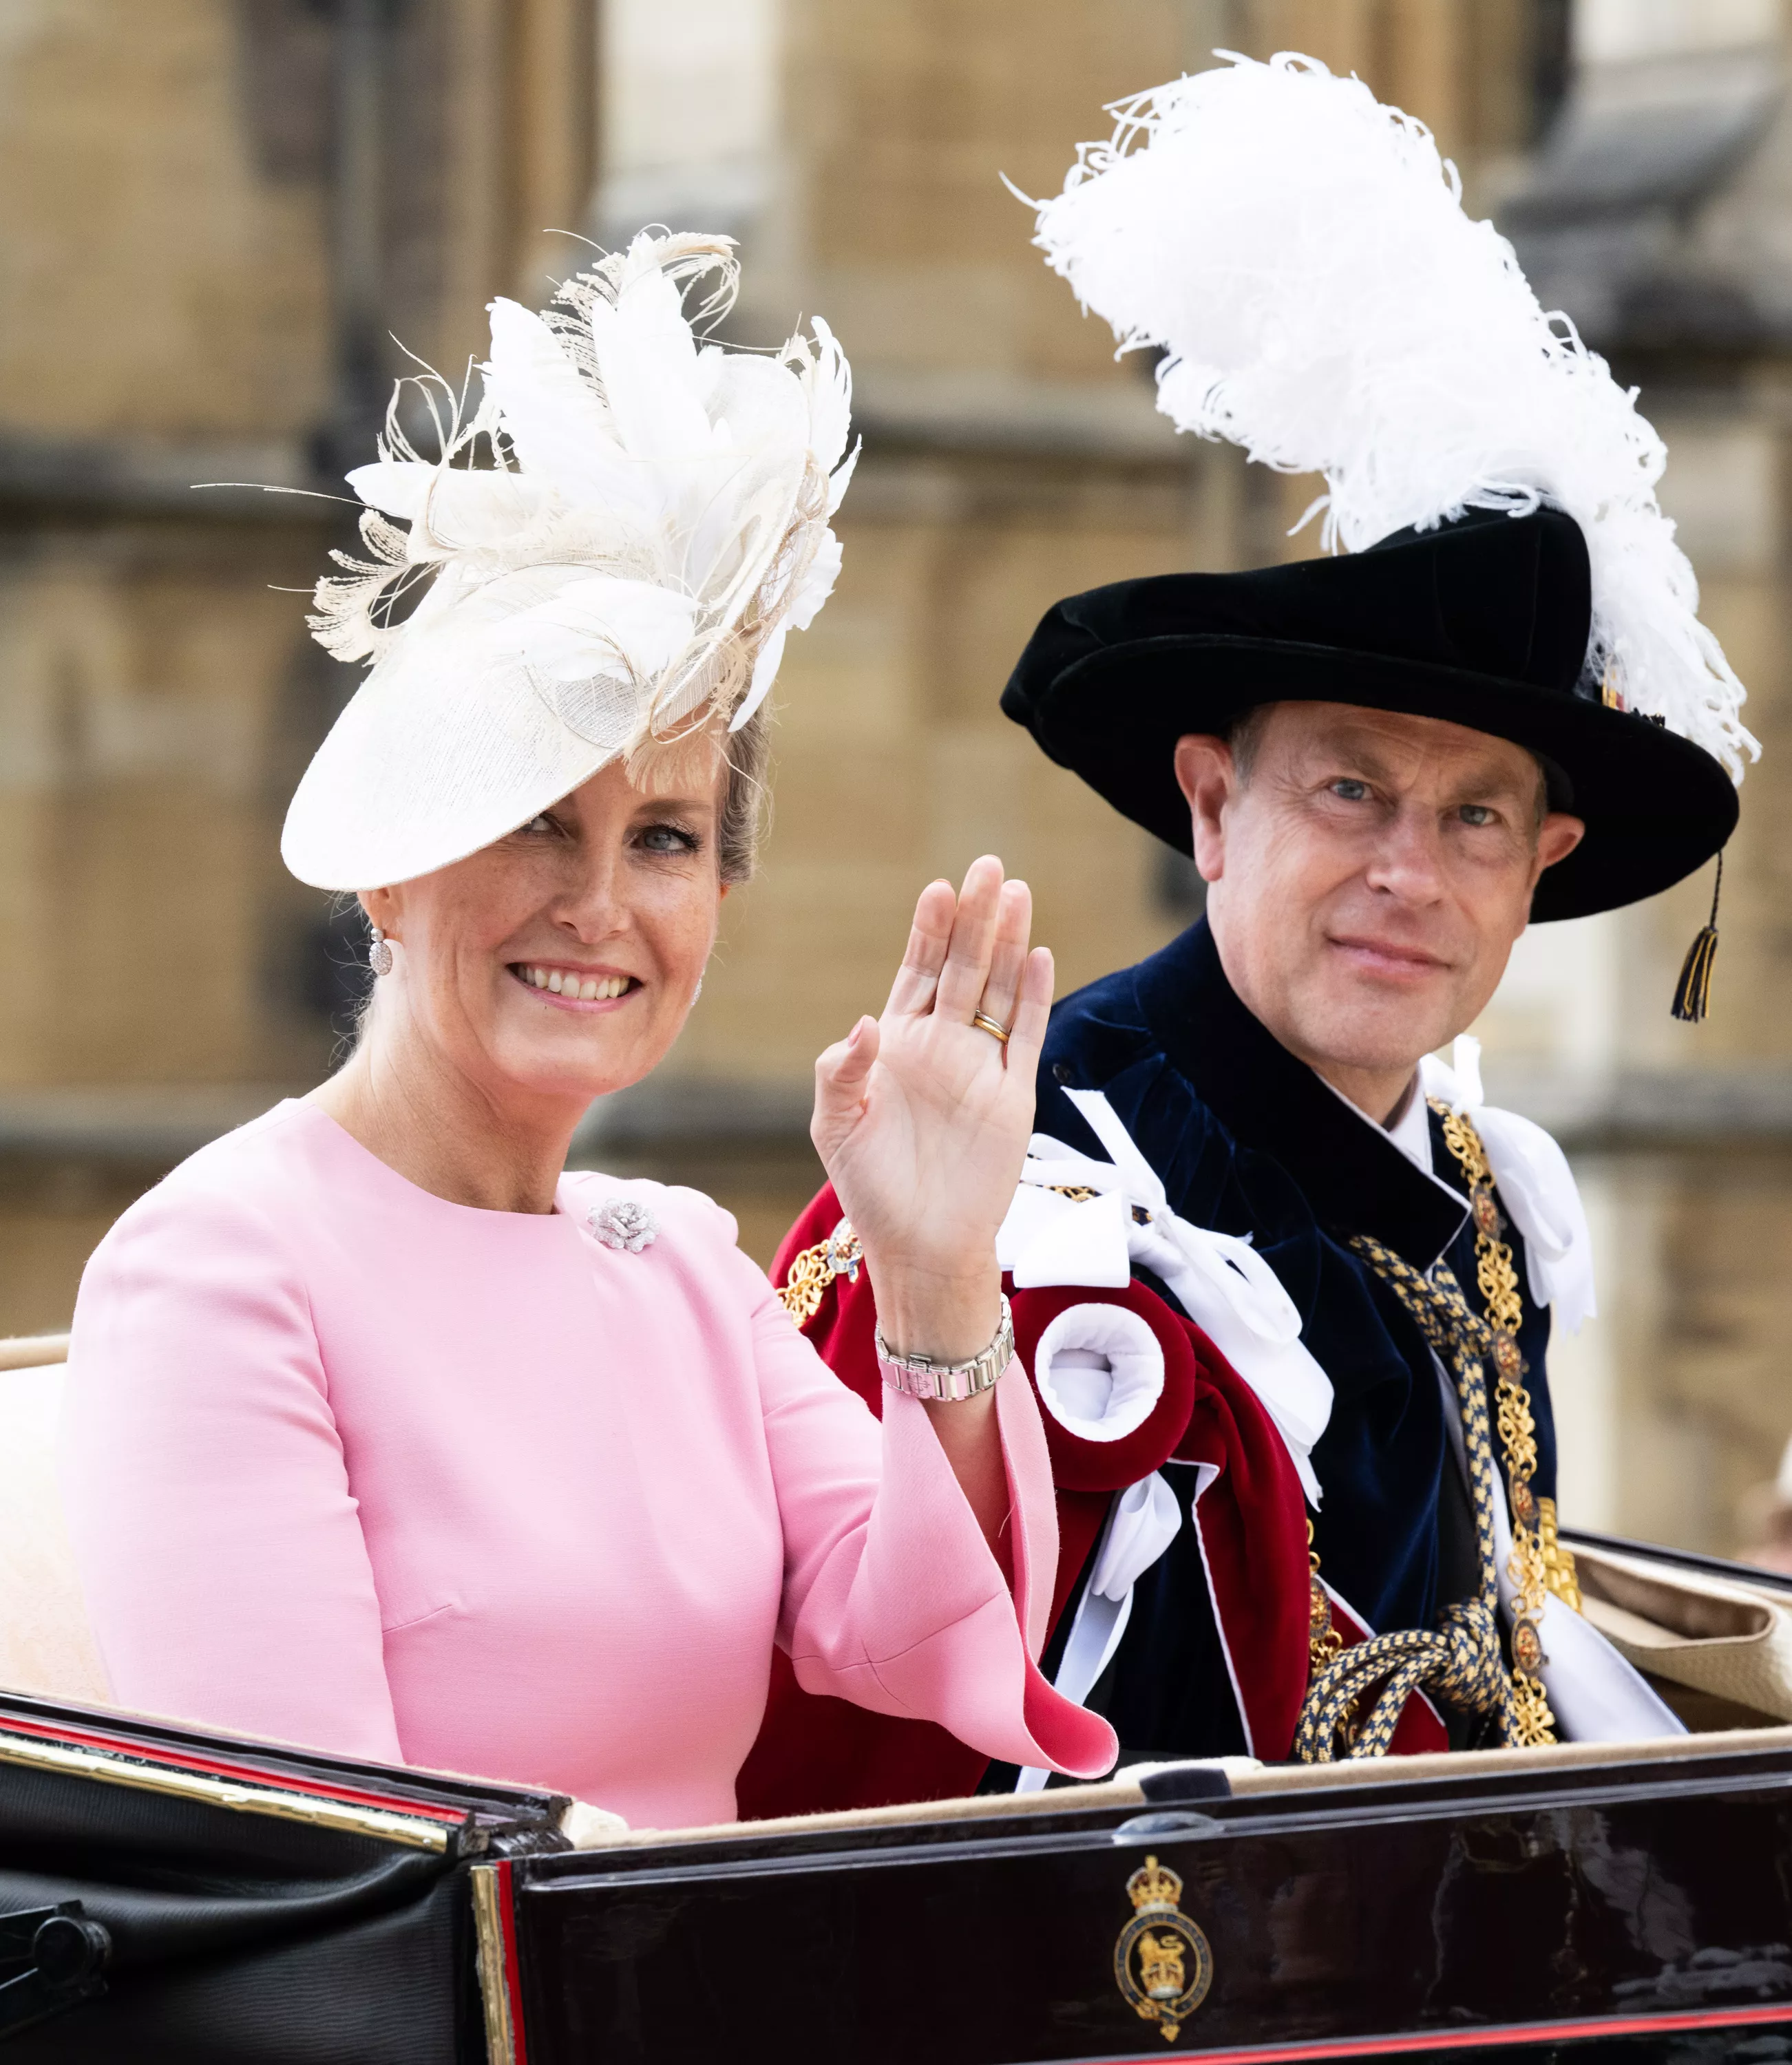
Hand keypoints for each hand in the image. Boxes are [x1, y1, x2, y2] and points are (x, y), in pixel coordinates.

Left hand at [810, 855, 1051, 1363]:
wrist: (920, 1246)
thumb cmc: (870, 1188)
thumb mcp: (835, 1125)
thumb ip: (840, 1069)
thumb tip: (866, 1022)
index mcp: (895, 1047)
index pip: (916, 972)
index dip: (927, 931)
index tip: (938, 889)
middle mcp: (941, 1047)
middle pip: (963, 967)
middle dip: (974, 918)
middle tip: (988, 867)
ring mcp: (979, 1068)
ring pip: (997, 991)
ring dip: (1008, 943)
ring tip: (1017, 893)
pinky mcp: (1012, 1097)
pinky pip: (1026, 1036)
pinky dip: (1033, 997)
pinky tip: (1038, 956)